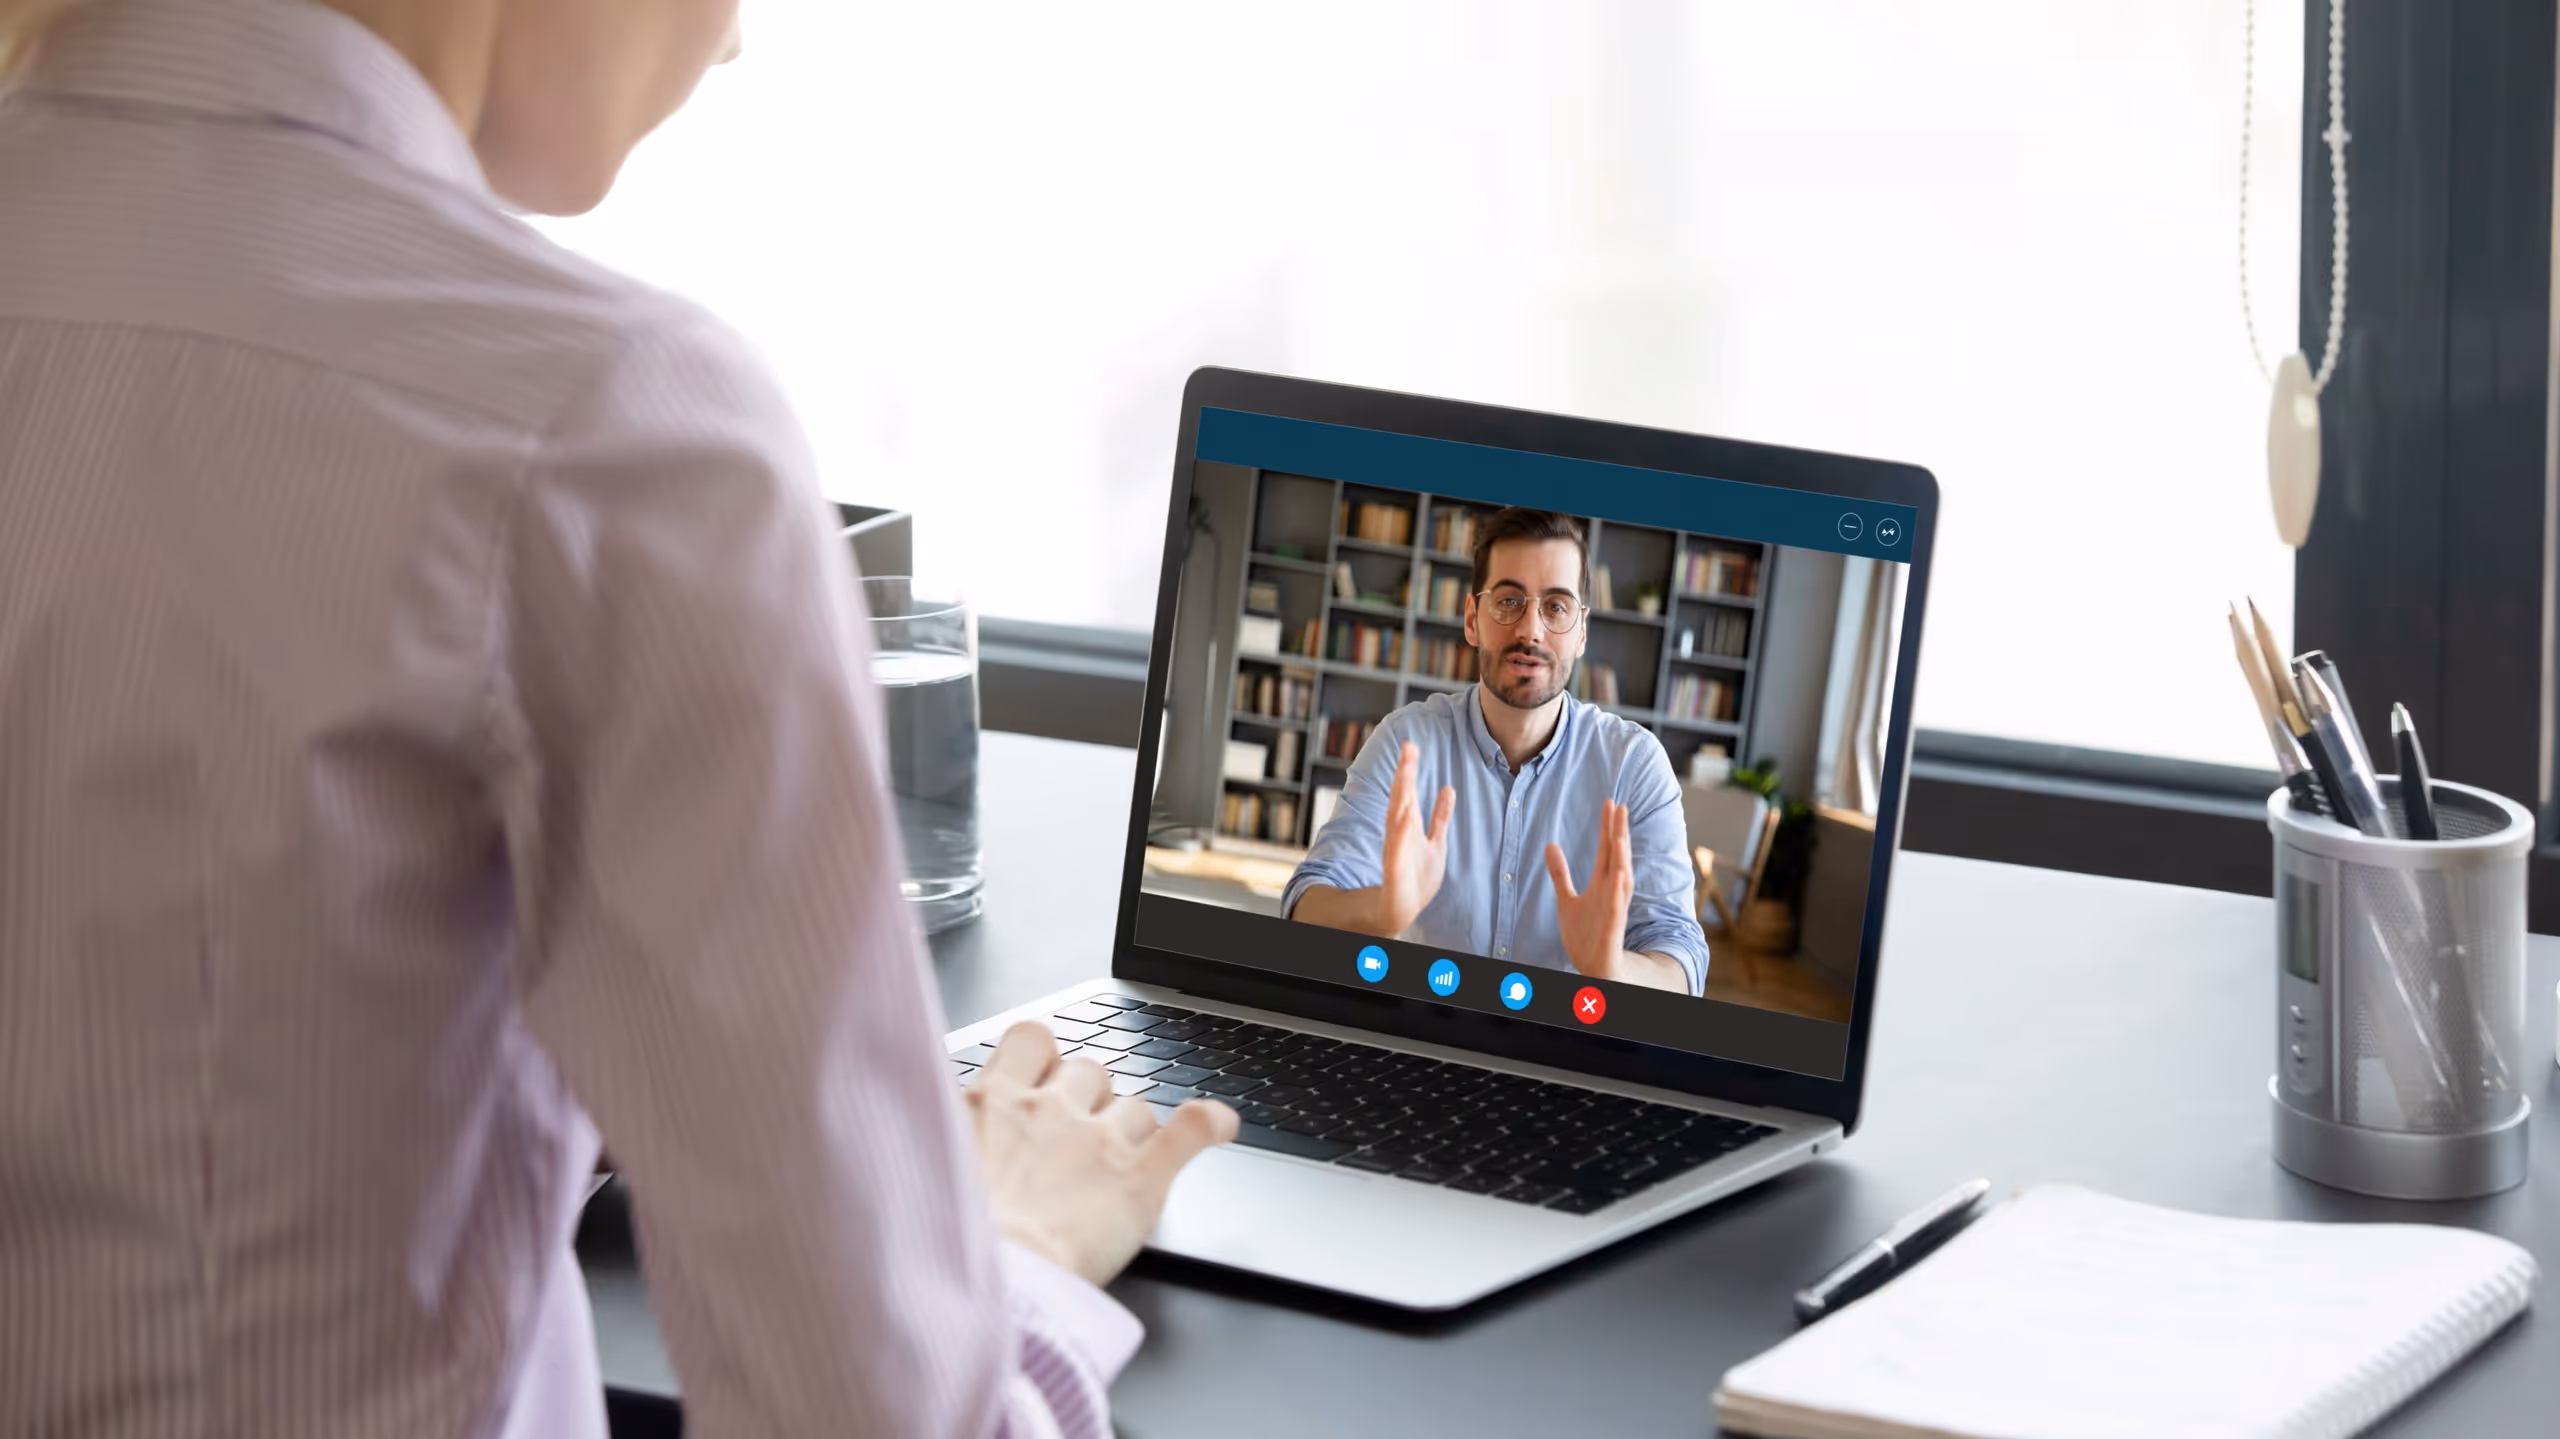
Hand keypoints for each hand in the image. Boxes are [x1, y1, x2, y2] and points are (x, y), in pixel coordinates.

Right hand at [967, 1022, 1238, 1286]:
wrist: (989, 1284)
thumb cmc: (953, 1242)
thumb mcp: (928, 1172)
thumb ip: (946, 1142)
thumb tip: (940, 1135)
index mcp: (991, 1104)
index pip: (1031, 1039)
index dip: (1044, 1056)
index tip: (1041, 1077)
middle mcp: (1048, 1109)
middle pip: (1088, 1071)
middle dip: (1088, 1098)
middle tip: (1073, 1144)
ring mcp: (1099, 1139)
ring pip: (1135, 1105)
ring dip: (1132, 1128)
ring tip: (1115, 1169)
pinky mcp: (1139, 1177)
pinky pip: (1191, 1128)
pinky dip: (1210, 1123)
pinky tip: (1220, 1123)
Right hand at [1379, 740, 1455, 933]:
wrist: (1402, 908)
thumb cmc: (1417, 876)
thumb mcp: (1435, 841)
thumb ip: (1440, 816)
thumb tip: (1448, 789)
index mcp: (1408, 825)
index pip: (1408, 791)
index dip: (1409, 769)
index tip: (1411, 745)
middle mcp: (1400, 832)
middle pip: (1402, 797)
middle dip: (1405, 772)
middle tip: (1408, 747)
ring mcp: (1396, 849)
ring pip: (1398, 816)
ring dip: (1402, 794)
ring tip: (1406, 771)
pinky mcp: (1396, 868)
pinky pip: (1398, 848)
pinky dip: (1401, 832)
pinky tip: (1405, 815)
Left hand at [1545, 799, 1634, 980]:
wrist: (1595, 971)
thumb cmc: (1585, 936)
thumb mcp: (1567, 900)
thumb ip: (1560, 873)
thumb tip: (1550, 844)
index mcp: (1601, 885)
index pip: (1606, 851)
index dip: (1608, 827)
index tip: (1611, 802)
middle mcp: (1611, 895)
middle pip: (1617, 859)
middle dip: (1619, 833)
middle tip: (1620, 806)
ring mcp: (1613, 912)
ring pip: (1621, 881)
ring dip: (1622, 859)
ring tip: (1620, 835)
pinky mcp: (1612, 932)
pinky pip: (1617, 911)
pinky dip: (1618, 894)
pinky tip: (1620, 877)